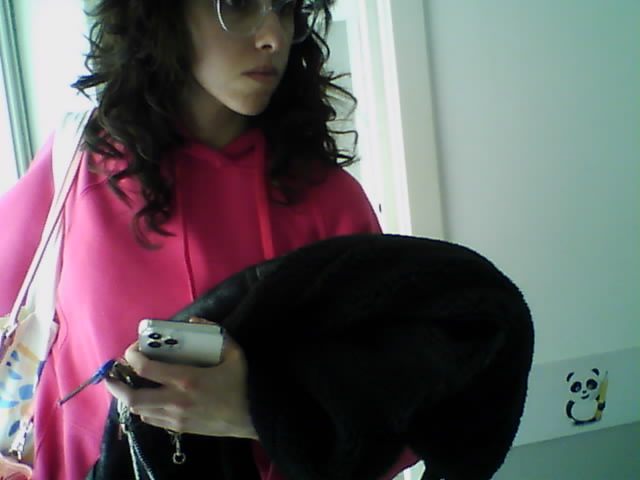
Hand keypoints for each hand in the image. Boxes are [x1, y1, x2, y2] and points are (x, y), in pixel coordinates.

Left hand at [105, 335, 257, 439]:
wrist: (255, 416)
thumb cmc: (243, 382)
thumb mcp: (234, 352)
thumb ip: (214, 332)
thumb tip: (193, 321)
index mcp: (187, 379)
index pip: (146, 368)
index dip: (131, 357)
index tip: (131, 350)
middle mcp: (176, 400)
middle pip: (132, 397)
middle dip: (115, 386)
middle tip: (111, 375)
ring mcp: (176, 418)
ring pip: (138, 411)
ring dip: (128, 397)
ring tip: (128, 385)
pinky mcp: (180, 428)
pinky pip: (152, 420)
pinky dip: (144, 408)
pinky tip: (148, 398)